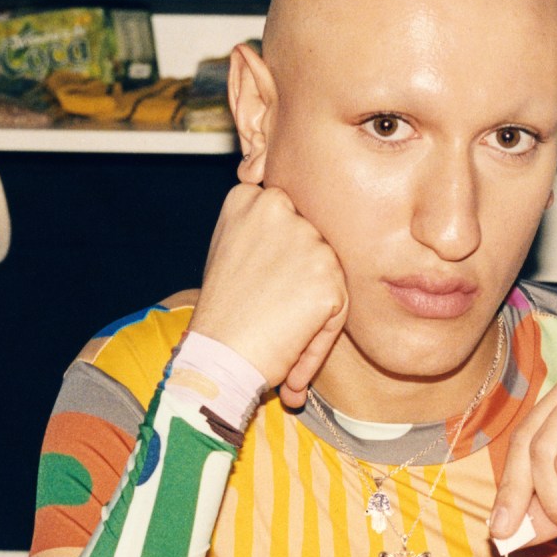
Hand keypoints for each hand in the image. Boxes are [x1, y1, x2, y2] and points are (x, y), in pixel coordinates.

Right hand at [189, 183, 347, 409]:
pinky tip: (290, 343)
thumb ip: (264, 231)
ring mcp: (306, 241)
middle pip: (313, 243)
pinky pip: (339, 308)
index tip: (259, 281)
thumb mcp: (230, 251)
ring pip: (329, 274)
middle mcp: (279, 208)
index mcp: (250, 198)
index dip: (279, 256)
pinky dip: (320, 335)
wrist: (218, 357)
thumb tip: (302, 223)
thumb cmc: (223, 312)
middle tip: (267, 307)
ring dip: (312, 306)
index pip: (290, 217)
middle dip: (300, 279)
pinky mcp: (328, 276)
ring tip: (275, 325)